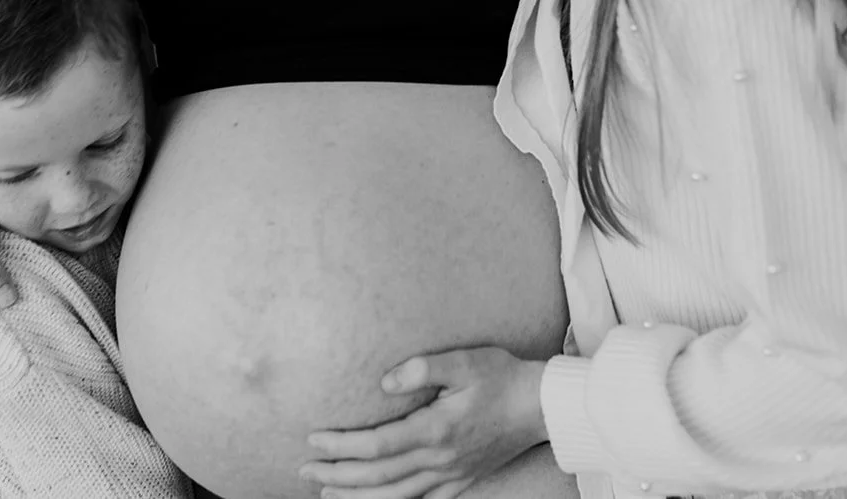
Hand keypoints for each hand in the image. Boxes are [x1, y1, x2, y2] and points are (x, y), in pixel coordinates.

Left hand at [301, 348, 547, 498]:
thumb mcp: (463, 361)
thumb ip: (421, 369)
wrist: (541, 406)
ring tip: (327, 494)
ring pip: (395, 497)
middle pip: (377, 476)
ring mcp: (451, 475)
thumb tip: (383, 382)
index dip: (340, 446)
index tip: (313, 440)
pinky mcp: (461, 480)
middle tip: (305, 470)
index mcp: (435, 430)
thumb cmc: (502, 377)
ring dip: (357, 497)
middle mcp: (439, 459)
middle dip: (337, 476)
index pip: (376, 446)